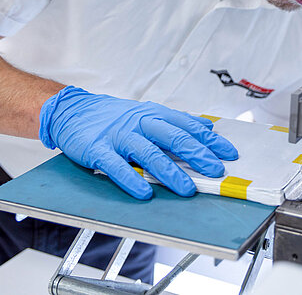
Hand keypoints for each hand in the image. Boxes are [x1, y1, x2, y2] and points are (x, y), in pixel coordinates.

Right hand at [39, 86, 238, 198]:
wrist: (72, 109)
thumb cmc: (114, 115)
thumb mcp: (147, 112)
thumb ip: (176, 121)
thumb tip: (206, 126)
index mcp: (154, 114)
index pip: (187, 126)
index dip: (209, 140)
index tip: (229, 153)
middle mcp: (139, 123)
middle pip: (173, 137)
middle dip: (197, 154)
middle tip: (215, 170)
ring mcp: (119, 136)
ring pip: (149, 153)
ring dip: (170, 172)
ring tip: (187, 188)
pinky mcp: (98, 150)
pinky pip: (117, 167)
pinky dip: (132, 180)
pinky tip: (144, 192)